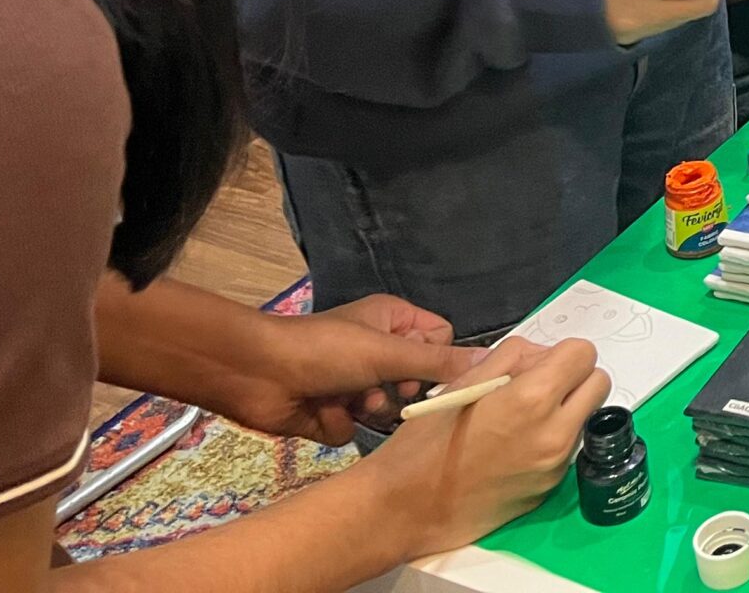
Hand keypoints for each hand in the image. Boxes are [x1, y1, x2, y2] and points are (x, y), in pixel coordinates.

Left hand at [215, 296, 471, 444]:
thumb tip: (491, 363)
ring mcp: (354, 382)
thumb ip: (438, 361)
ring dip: (371, 408)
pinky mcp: (332, 411)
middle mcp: (377, 349)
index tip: (432, 374)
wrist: (258, 375)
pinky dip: (340, 422)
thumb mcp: (388, 353)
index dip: (438, 358)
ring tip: (352, 402)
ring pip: (387, 407)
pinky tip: (322, 411)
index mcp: (394, 321)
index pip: (440, 339)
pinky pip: (354, 426)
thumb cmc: (326, 351)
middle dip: (402, 389)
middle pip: (416, 378)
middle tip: (392, 390)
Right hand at [361, 336, 611, 558]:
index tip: (541, 364)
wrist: (405, 508)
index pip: (584, 353)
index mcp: (534, 398)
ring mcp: (556, 466)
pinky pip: (568, 450)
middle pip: (599, 384)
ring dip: (566, 410)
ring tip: (521, 419)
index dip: (563, 353)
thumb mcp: (465, 381)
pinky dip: (553, 440)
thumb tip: (542, 356)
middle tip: (539, 386)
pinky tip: (514, 448)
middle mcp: (556, 432)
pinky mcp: (549, 490)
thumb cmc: (426, 441)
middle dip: (575, 378)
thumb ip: (514, 357)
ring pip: (585, 418)